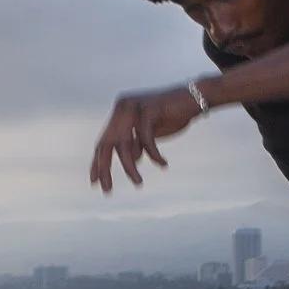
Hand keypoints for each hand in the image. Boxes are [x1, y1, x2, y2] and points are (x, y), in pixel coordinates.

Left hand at [89, 86, 203, 192]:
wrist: (194, 99)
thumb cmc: (172, 115)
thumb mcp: (150, 133)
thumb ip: (137, 143)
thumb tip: (132, 159)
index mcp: (119, 112)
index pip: (103, 141)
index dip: (97, 163)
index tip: (95, 182)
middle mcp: (122, 107)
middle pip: (106, 144)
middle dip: (105, 169)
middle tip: (107, 190)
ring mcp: (133, 106)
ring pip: (124, 144)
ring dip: (130, 167)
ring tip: (138, 183)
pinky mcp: (148, 109)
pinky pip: (146, 139)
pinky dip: (153, 154)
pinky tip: (163, 163)